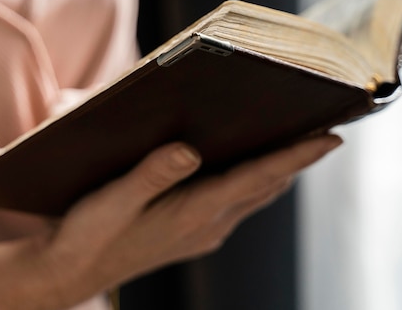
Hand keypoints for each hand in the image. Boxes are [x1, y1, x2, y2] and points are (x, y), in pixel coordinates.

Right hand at [17, 133, 342, 306]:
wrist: (70, 272)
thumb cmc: (89, 235)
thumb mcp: (115, 200)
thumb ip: (153, 174)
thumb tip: (190, 149)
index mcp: (195, 213)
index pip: (259, 178)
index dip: (297, 157)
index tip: (331, 137)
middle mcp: (207, 225)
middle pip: (266, 187)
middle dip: (296, 161)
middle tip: (320, 129)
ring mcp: (201, 233)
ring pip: (253, 197)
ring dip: (277, 172)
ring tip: (293, 145)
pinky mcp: (190, 234)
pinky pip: (236, 205)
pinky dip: (253, 183)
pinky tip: (246, 169)